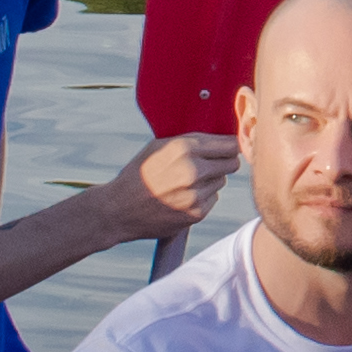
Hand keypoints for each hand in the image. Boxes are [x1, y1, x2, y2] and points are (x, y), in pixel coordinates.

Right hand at [108, 132, 239, 234]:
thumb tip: (221, 138)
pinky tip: (182, 196)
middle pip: (231, 163)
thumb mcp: (158, 146)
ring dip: (210, 180)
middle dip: (224, 162)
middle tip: (210, 164)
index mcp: (184, 148)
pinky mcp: (196, 213)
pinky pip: (213, 198)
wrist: (119, 210)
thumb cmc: (139, 173)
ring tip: (186, 182)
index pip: (229, 144)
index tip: (228, 148)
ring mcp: (196, 194)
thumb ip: (190, 141)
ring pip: (221, 181)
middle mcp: (193, 170)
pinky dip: (203, 197)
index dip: (230, 145)